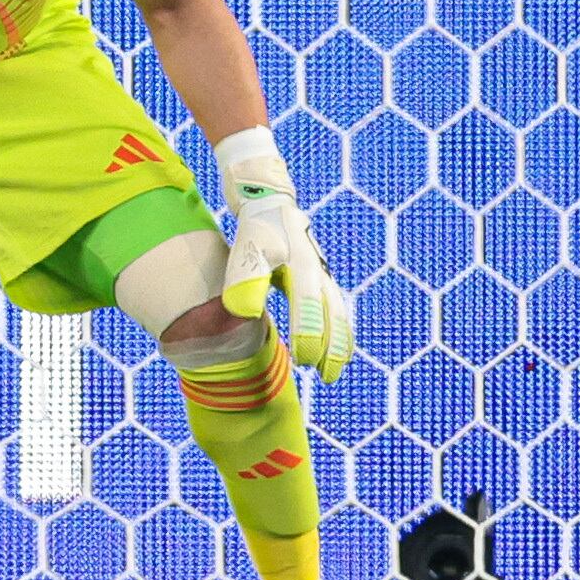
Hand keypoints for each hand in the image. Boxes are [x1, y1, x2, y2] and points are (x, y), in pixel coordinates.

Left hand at [215, 126, 352, 377]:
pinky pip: (334, 307)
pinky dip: (338, 328)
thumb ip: (245, 280)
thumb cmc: (256, 228)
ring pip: (338, 312)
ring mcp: (322, 274)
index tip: (304, 360)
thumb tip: (241, 314)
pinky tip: (335, 347)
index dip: (308, 333)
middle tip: (328, 377)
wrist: (270, 201)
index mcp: (301, 265)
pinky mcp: (319, 277)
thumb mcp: (247, 249)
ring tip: (335, 369)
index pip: (308, 306)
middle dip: (331, 346)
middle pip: (332, 313)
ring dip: (338, 341)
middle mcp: (318, 272)